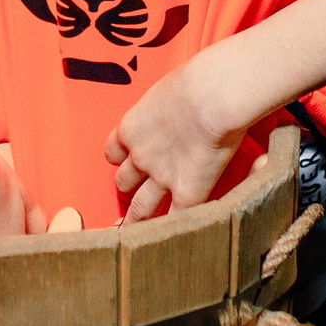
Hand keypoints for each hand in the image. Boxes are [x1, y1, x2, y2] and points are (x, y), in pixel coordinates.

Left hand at [105, 53, 245, 223]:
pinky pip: (174, 220)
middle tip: (132, 200)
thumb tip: (182, 102)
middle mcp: (140, 156)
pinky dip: (171, 232)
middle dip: (128, 189)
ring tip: (136, 236)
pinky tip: (171, 243)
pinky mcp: (186, 192)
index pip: (114, 151)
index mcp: (132, 128)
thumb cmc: (196, 81)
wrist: (211, 96)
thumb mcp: (170, 90)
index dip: (122, 158)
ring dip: (138, 221)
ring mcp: (161, 178)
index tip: (127, 162)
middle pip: (124, 181)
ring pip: (141, 208)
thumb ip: (167, 106)